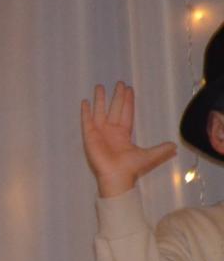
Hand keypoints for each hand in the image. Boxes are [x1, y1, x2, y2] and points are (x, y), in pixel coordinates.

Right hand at [80, 82, 175, 197]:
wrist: (117, 177)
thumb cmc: (131, 168)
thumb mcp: (150, 156)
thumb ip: (161, 149)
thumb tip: (175, 146)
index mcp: (124, 133)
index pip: (126, 113)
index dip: (127, 101)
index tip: (128, 89)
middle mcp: (111, 131)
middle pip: (114, 109)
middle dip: (116, 96)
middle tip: (119, 83)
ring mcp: (100, 133)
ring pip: (100, 112)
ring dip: (100, 100)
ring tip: (100, 86)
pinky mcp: (90, 137)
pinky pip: (87, 122)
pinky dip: (86, 112)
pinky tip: (85, 102)